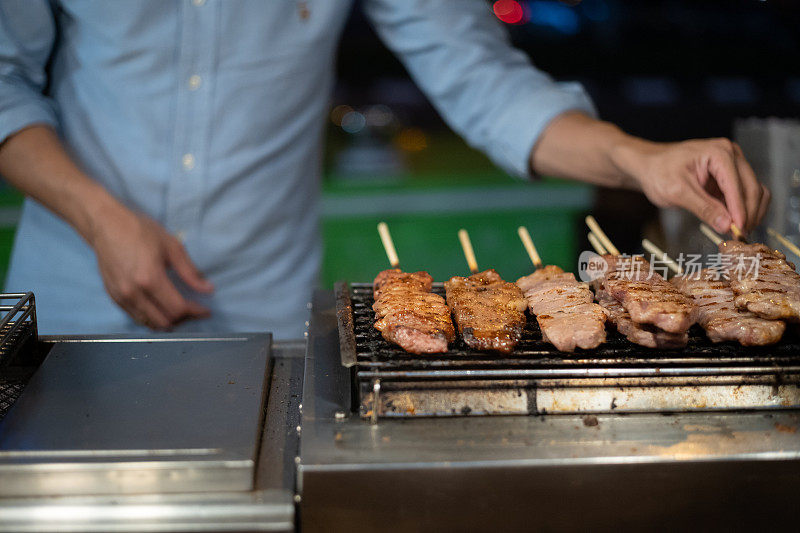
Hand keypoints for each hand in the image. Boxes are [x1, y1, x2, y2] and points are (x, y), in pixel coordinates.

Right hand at [88, 203, 213, 329]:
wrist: (106, 225)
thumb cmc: (141, 231)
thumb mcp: (172, 247)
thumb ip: (190, 272)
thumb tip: (208, 290)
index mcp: (150, 279)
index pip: (177, 309)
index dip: (196, 312)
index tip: (206, 310)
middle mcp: (133, 293)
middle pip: (164, 322)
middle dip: (184, 320)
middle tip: (194, 310)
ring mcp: (121, 297)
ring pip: (149, 324)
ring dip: (168, 322)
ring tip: (180, 311)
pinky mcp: (113, 297)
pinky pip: (136, 317)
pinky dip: (152, 318)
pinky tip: (161, 308)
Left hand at [628, 138, 769, 234]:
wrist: (650, 166)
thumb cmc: (659, 173)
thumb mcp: (677, 192)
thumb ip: (703, 208)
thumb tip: (726, 225)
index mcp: (719, 153)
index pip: (737, 185)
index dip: (740, 211)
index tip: (739, 231)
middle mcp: (731, 155)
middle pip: (752, 188)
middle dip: (749, 214)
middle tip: (740, 236)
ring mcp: (733, 164)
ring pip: (754, 191)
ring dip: (751, 213)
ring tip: (738, 233)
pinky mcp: (731, 176)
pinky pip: (745, 194)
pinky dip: (744, 210)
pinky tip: (734, 224)